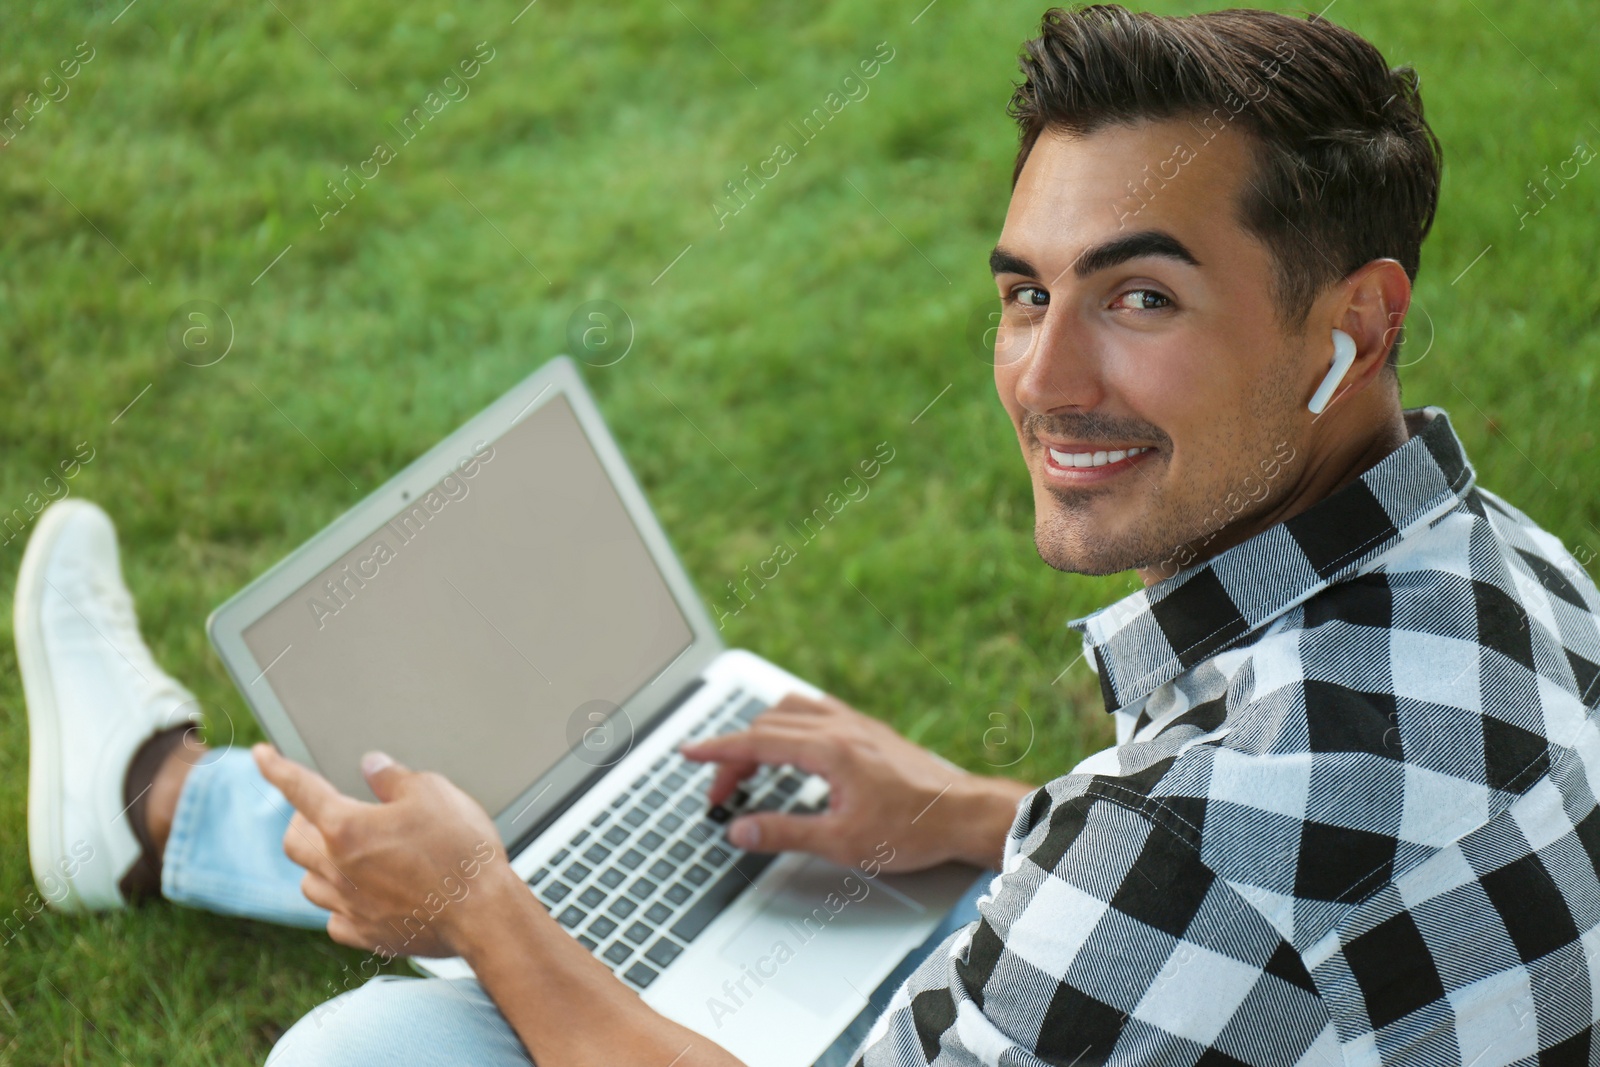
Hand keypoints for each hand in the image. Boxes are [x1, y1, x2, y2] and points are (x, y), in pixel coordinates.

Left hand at [253, 744, 514, 959]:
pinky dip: (340, 904)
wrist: (484, 915)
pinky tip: (360, 896)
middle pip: (293, 841)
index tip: (260, 756)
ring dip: (318, 864)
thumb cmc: (460, 851)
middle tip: (322, 813)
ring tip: (343, 855)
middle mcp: (337, 868)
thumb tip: (373, 766)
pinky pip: (334, 919)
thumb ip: (394, 777)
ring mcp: (349, 906)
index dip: (276, 768)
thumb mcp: (434, 793)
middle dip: (301, 822)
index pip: (300, 789)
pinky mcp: (366, 934)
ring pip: (308, 883)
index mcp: (347, 827)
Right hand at [677, 691, 1027, 872]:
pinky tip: (792, 745)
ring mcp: (856, 724)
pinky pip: (816, 710)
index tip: (688, 753)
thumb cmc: (912, 829)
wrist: (964, 814)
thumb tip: (739, 830)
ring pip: (790, 711)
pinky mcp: (869, 730)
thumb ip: (784, 834)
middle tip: (718, 793)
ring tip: (747, 766)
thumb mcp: (842, 843)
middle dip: (734, 756)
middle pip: (767, 727)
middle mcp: (840, 727)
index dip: (716, 750)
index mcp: (829, 750)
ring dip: (760, 733)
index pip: (756, 742)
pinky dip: (789, 723)